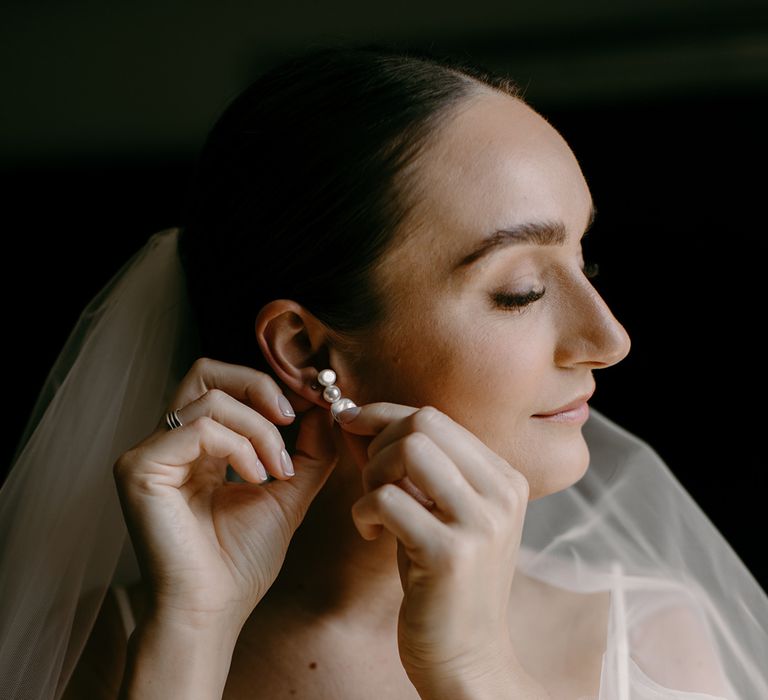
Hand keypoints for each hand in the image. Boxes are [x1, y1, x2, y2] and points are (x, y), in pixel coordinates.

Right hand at [113, 357, 337, 631]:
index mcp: (197, 448)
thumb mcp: (288, 492)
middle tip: (293, 414)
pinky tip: (256, 478)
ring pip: (212, 399)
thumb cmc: (241, 561)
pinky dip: (239, 447)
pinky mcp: (139, 467)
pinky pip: (200, 429)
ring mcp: (149, 453)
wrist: (213, 611)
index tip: (313, 400)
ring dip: (260, 429)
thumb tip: (326, 409)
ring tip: (279, 469)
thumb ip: (308, 450)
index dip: (269, 385)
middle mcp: (169, 444)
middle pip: (207, 372)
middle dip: (260, 385)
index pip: (225, 387)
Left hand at [337, 403, 529, 688]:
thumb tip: (352, 415)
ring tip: (374, 508)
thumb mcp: (434, 513)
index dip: (384, 414)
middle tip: (372, 483)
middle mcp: (502, 493)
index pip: (435, 417)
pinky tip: (371, 534)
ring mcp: (481, 522)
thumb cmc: (442, 582)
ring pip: (408, 450)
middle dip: (379, 444)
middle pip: (423, 423)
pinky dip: (364, 511)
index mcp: (505, 479)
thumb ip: (406, 467)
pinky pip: (387, 499)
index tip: (352, 423)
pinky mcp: (451, 554)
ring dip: (373, 474)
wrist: (467, 657)